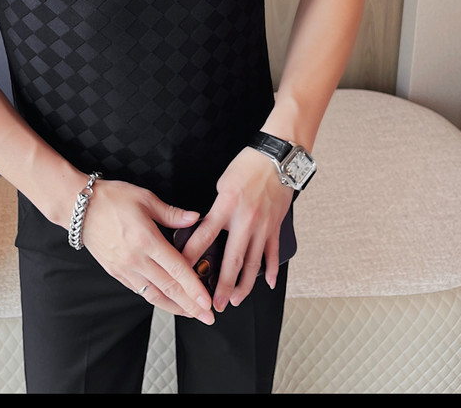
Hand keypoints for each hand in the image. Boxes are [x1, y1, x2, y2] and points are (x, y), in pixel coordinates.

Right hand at [79, 179, 214, 324]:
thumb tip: (195, 218)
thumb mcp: (145, 198)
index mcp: (146, 239)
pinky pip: (139, 290)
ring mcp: (125, 268)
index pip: (176, 269)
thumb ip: (171, 213)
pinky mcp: (116, 272)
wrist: (79, 208)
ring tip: (190, 314)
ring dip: (174, 307)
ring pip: (154, 295)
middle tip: (207, 317)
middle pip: (169, 288)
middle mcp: (136, 259)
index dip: (194, 288)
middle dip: (190, 305)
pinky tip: (166, 300)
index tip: (206, 301)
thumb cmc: (111, 199)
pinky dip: (155, 298)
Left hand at [179, 148, 293, 311]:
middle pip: (231, 259)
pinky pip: (272, 253)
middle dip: (221, 284)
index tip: (182, 269)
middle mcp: (245, 220)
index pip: (204, 235)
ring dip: (244, 285)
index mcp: (226, 206)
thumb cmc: (248, 165)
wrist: (278, 158)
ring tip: (234, 299)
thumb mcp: (223, 183)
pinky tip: (266, 283)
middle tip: (213, 303)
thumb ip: (215, 207)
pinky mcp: (276, 227)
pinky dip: (271, 270)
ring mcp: (263, 227)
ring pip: (253, 263)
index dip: (192, 254)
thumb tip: (206, 225)